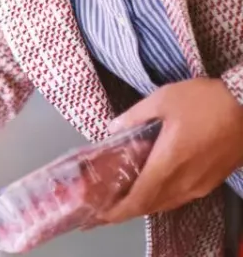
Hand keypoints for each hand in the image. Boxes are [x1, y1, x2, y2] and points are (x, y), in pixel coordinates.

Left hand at [97, 78, 242, 223]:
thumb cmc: (205, 101)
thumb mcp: (162, 100)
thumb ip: (134, 117)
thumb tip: (112, 128)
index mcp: (169, 164)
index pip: (139, 198)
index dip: (118, 209)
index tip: (100, 213)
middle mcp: (185, 182)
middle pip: (152, 205)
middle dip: (127, 208)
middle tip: (106, 203)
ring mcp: (202, 184)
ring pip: (168, 202)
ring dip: (145, 203)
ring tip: (125, 195)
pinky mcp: (213, 181)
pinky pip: (182, 196)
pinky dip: (163, 196)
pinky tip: (154, 185)